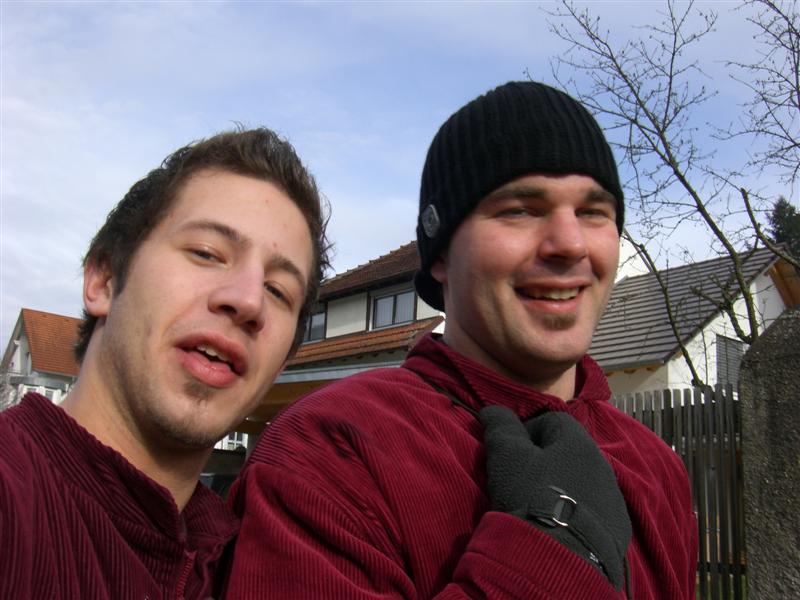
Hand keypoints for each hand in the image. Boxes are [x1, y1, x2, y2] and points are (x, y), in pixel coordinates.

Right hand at [479, 406, 630, 590]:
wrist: (560, 557)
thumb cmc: (532, 496)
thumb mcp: (507, 455)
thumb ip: (500, 426)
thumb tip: (493, 409)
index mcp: (578, 441)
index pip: (550, 421)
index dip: (525, 433)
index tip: (508, 454)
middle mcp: (603, 464)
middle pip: (568, 453)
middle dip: (544, 462)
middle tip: (520, 483)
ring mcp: (613, 498)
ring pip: (582, 482)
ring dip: (562, 488)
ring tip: (540, 508)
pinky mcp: (617, 529)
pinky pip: (593, 512)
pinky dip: (576, 513)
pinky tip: (559, 528)